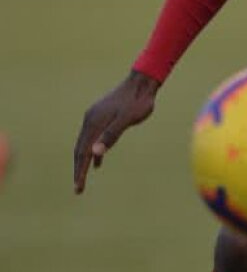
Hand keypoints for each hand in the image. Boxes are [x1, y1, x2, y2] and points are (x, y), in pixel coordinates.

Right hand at [73, 71, 159, 193]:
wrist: (142, 82)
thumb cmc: (138, 101)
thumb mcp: (127, 120)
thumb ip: (111, 135)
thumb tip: (94, 153)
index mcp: (94, 122)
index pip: (82, 152)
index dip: (80, 171)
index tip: (78, 188)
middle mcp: (90, 119)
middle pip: (80, 150)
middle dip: (78, 170)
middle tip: (78, 189)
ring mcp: (95, 117)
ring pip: (85, 144)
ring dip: (84, 162)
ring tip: (84, 179)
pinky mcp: (102, 115)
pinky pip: (93, 137)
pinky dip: (93, 151)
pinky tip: (98, 161)